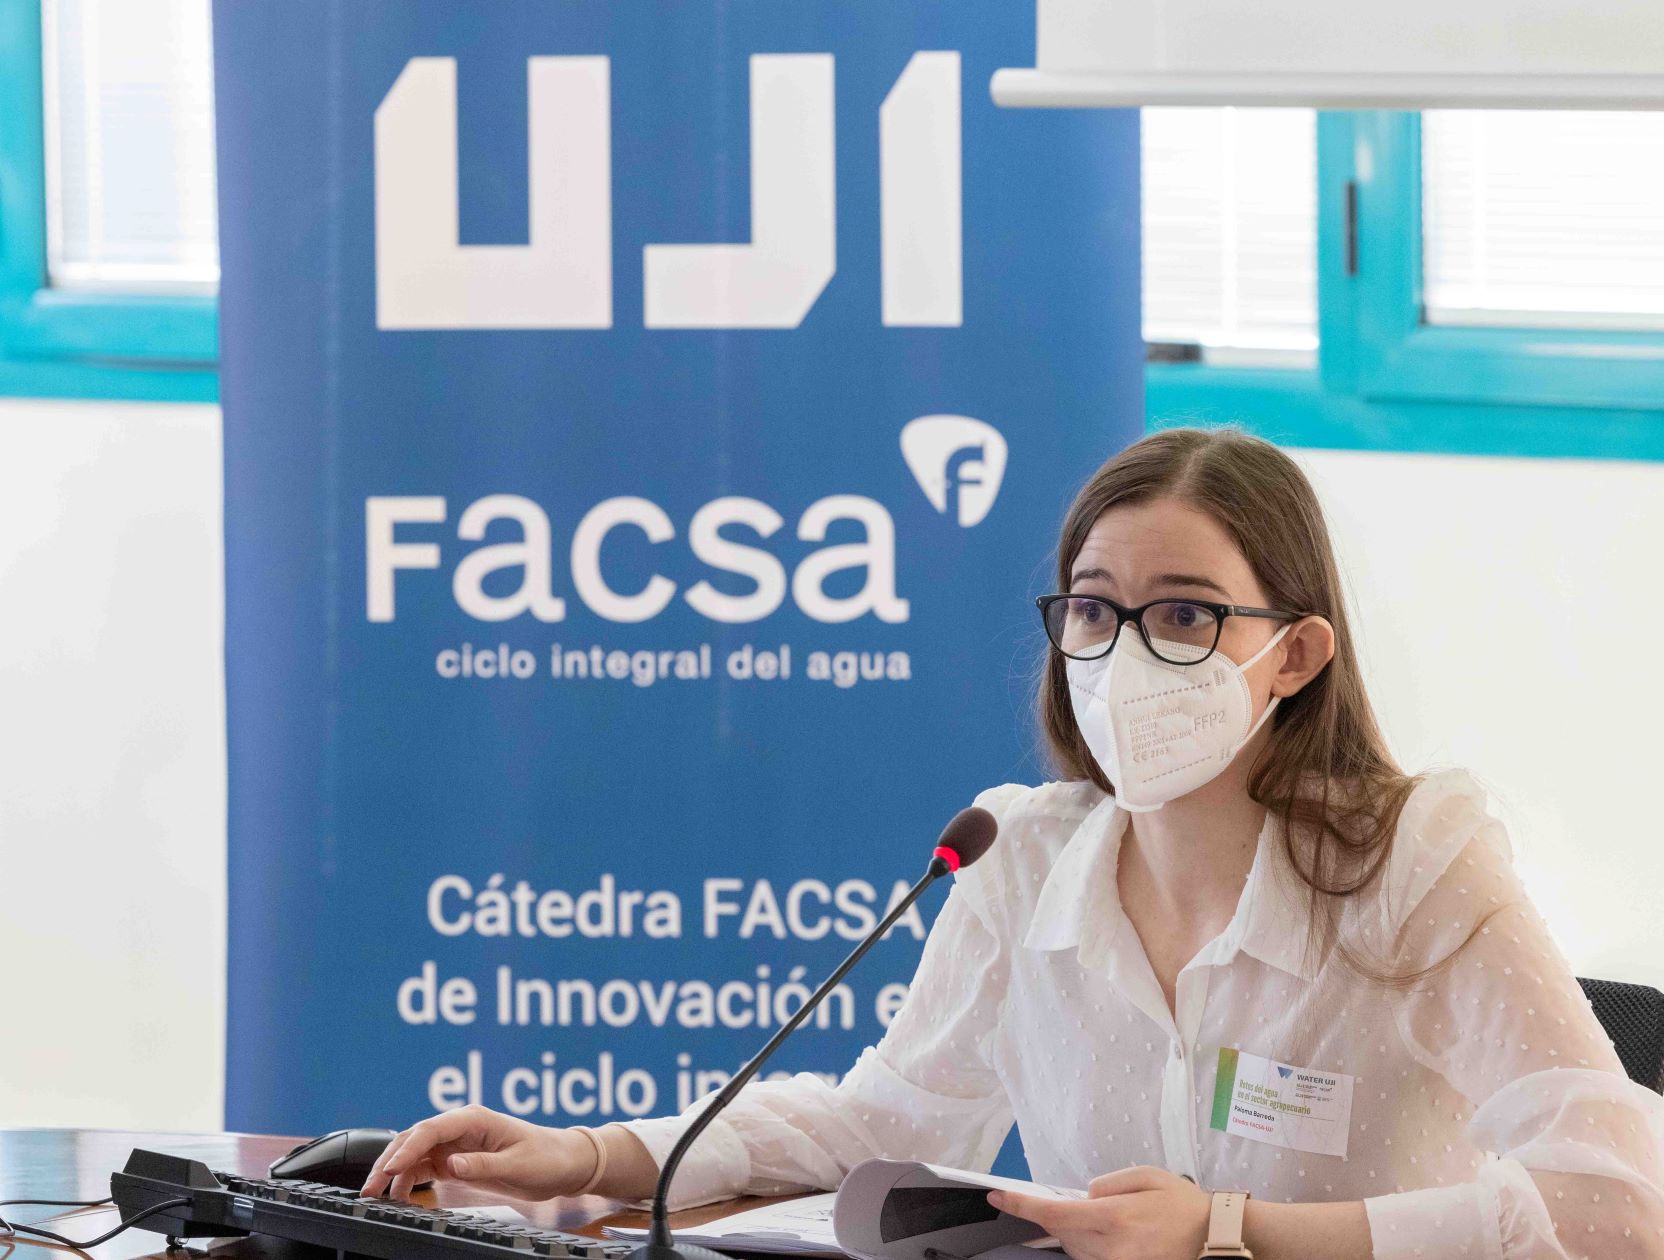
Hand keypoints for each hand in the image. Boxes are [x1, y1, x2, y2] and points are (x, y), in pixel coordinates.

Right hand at [360, 1104, 595, 1201]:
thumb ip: (482, 1164)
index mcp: (474, 1119)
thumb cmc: (546, 1157)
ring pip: (415, 1154)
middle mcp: (460, 1128)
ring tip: (375, 1195)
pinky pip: (425, 1168)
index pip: (431, 1129)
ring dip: (393, 1172)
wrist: (562, 1164)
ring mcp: (456, 1144)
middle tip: (369, 1186)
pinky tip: (398, 1197)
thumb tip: (451, 1164)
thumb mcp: (517, 1163)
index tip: (390, 1168)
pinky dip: (408, 1181)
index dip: (407, 1148)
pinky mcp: (457, 1161)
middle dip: (389, 1160)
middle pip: (415, 1139)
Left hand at [987, 1166, 1210, 1259]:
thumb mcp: (1146, 1175)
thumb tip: (1084, 1196)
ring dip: (1074, 1231)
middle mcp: (1112, 1248)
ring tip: (1103, 1218)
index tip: (997, 1197)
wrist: (1216, 1240)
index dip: (1021, 1206)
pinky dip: (1088, 1245)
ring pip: (1075, 1250)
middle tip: (1067, 1202)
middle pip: (1061, 1234)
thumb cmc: (1184, 1204)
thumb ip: (1107, 1183)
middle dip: (1053, 1216)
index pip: (1054, 1214)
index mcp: (1115, 1218)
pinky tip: (1103, 1233)